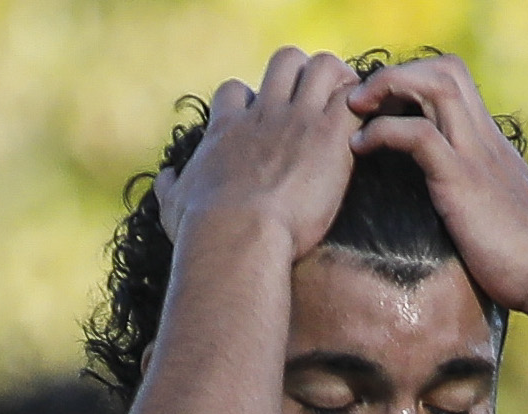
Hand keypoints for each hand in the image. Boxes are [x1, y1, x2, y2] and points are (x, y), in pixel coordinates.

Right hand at [155, 47, 363, 261]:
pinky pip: (353, 98)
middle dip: (301, 77)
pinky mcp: (327, 135)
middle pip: (285, 62)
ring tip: (345, 112)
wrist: (236, 236)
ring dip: (338, 83)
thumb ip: (170, 187)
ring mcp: (297, 120)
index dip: (251, 102)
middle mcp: (263, 115)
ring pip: (324, 66)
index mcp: (227, 128)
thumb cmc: (203, 230)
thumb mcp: (173, 205)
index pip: (236, 91)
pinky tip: (361, 132)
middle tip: (313, 109)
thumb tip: (165, 178)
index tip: (262, 124)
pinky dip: (362, 109)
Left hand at [348, 57, 527, 315]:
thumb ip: (480, 198)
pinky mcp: (462, 181)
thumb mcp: (501, 213)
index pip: (456, 84)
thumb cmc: (527, 258)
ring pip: (435, 85)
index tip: (383, 106)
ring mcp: (474, 156)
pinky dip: (383, 131)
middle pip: (446, 69)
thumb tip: (461, 210)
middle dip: (399, 73)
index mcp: (490, 145)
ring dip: (388, 86)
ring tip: (355, 110)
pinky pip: (419, 136)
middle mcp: (484, 139)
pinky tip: (360, 148)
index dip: (416, 81)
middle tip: (362, 101)